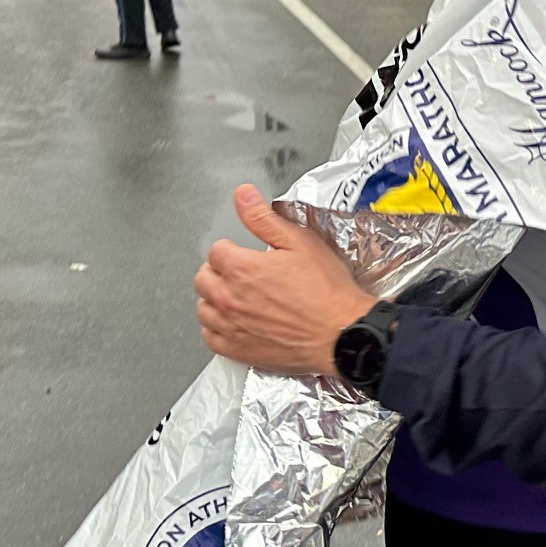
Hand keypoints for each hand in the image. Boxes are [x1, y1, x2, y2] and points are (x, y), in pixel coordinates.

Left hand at [194, 185, 377, 375]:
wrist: (342, 333)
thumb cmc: (326, 291)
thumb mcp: (299, 242)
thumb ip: (263, 218)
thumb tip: (243, 195)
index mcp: (240, 267)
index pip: (216, 250)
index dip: (233, 250)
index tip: (247, 256)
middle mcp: (228, 297)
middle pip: (203, 278)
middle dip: (220, 273)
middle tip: (244, 276)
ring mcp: (230, 327)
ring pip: (203, 308)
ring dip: (216, 300)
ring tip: (240, 298)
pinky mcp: (237, 350)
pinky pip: (209, 337)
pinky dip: (218, 329)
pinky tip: (237, 322)